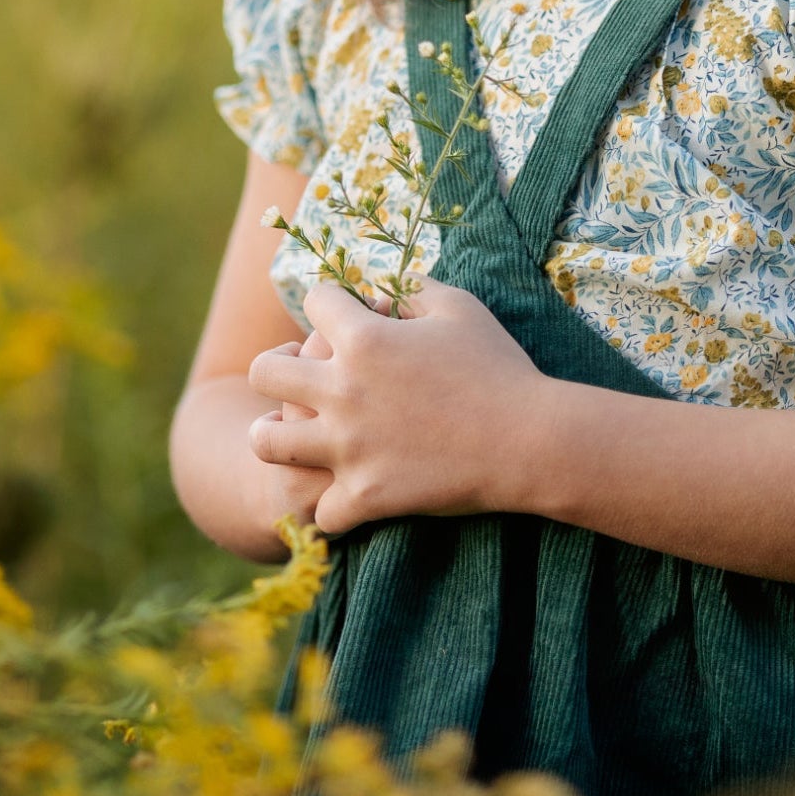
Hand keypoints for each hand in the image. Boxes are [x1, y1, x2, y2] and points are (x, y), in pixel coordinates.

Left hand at [246, 279, 548, 535]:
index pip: (314, 300)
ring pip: (268, 443)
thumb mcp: (459, 308)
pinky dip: (328, 505)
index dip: (330, 302)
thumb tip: (383, 286)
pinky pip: (318, 510)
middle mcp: (342, 390)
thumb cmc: (499, 367)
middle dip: (275, 366)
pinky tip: (341, 495)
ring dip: (273, 435)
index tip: (344, 314)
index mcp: (364, 338)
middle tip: (297, 375)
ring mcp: (348, 447)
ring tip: (286, 435)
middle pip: (265, 371)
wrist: (529, 441)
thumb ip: (413, 287)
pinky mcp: (365, 495)